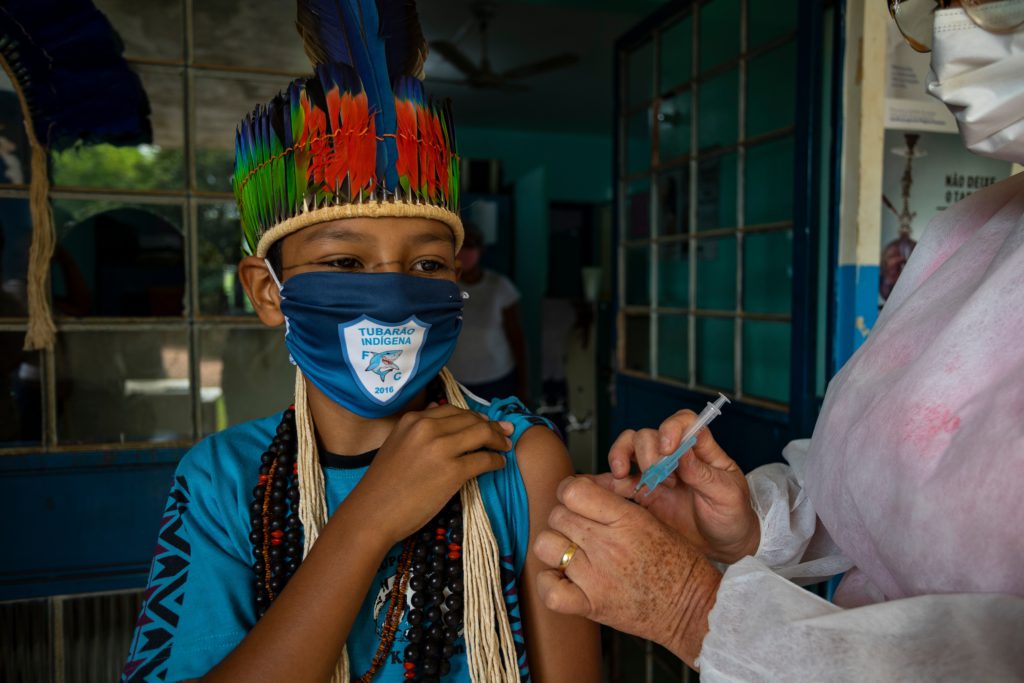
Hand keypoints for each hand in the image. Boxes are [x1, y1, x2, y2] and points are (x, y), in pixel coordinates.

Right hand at [349, 404, 512, 543]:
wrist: (371, 514)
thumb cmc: (382, 486)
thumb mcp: (396, 446)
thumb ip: (417, 431)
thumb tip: (439, 416)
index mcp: (412, 420)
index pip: (453, 411)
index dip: (474, 416)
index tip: (487, 422)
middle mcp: (427, 428)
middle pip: (471, 419)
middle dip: (492, 426)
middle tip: (505, 433)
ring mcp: (441, 449)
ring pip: (481, 434)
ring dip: (498, 440)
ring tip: (505, 448)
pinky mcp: (452, 472)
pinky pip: (484, 459)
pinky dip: (496, 460)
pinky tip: (499, 464)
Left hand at [533, 476, 720, 667]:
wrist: (694, 608)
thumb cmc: (679, 564)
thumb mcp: (653, 520)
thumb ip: (616, 504)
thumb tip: (583, 489)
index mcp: (626, 519)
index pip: (573, 491)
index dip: (569, 491)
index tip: (575, 499)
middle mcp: (607, 545)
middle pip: (557, 515)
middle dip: (564, 519)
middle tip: (578, 529)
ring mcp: (596, 576)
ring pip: (546, 545)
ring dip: (554, 547)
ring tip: (570, 553)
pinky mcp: (592, 605)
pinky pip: (549, 590)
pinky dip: (549, 584)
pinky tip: (563, 580)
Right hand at [606, 412, 758, 563]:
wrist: (724, 548)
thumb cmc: (732, 516)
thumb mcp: (727, 494)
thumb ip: (703, 473)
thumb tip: (682, 452)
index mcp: (701, 450)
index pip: (683, 422)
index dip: (671, 428)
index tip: (668, 447)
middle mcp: (675, 457)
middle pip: (649, 435)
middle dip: (647, 452)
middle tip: (656, 475)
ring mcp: (657, 474)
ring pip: (629, 450)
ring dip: (621, 457)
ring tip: (621, 475)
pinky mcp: (643, 494)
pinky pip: (620, 481)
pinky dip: (608, 482)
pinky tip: (604, 488)